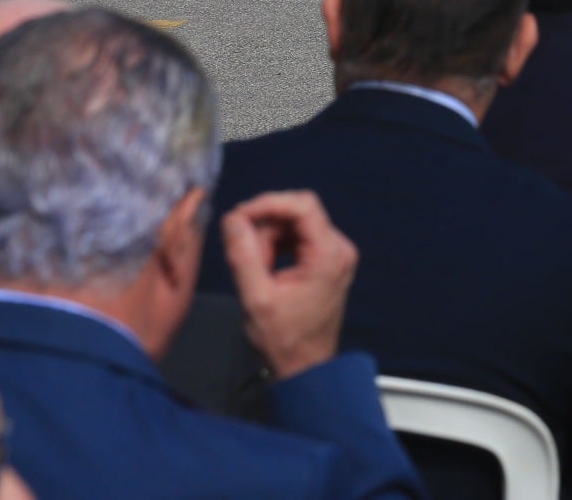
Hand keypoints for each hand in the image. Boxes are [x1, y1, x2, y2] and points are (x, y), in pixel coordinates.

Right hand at [221, 190, 357, 381]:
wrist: (306, 367)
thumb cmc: (284, 339)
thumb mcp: (256, 298)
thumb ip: (243, 255)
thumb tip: (232, 219)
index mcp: (329, 254)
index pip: (302, 205)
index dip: (268, 203)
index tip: (239, 216)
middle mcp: (339, 248)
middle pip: (297, 213)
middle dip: (265, 226)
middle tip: (244, 254)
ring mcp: (336, 253)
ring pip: (295, 224)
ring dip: (269, 238)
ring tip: (254, 268)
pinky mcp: (328, 260)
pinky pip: (299, 237)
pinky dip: (277, 246)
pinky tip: (265, 268)